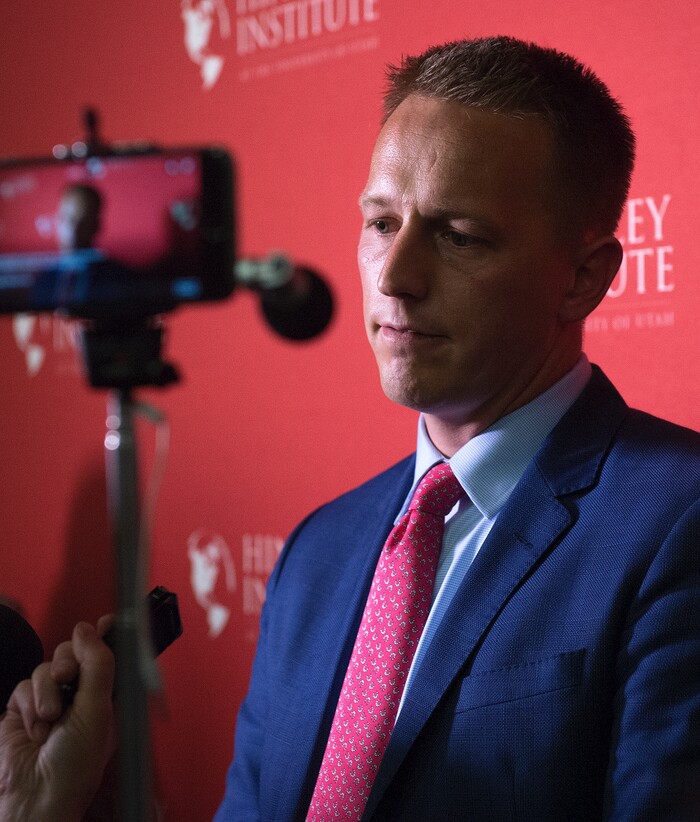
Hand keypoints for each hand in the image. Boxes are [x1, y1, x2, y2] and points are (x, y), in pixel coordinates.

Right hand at [0, 620, 114, 821]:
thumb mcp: (97, 710)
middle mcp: (79, 696)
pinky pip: (24, 686)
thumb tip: (88, 629)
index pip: (107, 656)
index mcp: (106, 696)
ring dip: (47, 692)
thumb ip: (97, 665)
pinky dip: (29, 705)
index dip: (106, 636)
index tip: (108, 620)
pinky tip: (36, 728)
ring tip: (51, 718)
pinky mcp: (23, 710)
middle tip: (66, 678)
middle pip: (72, 654)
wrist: (35, 797)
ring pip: (46, 669)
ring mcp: (50, 702)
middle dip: (68, 662)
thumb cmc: (74, 767)